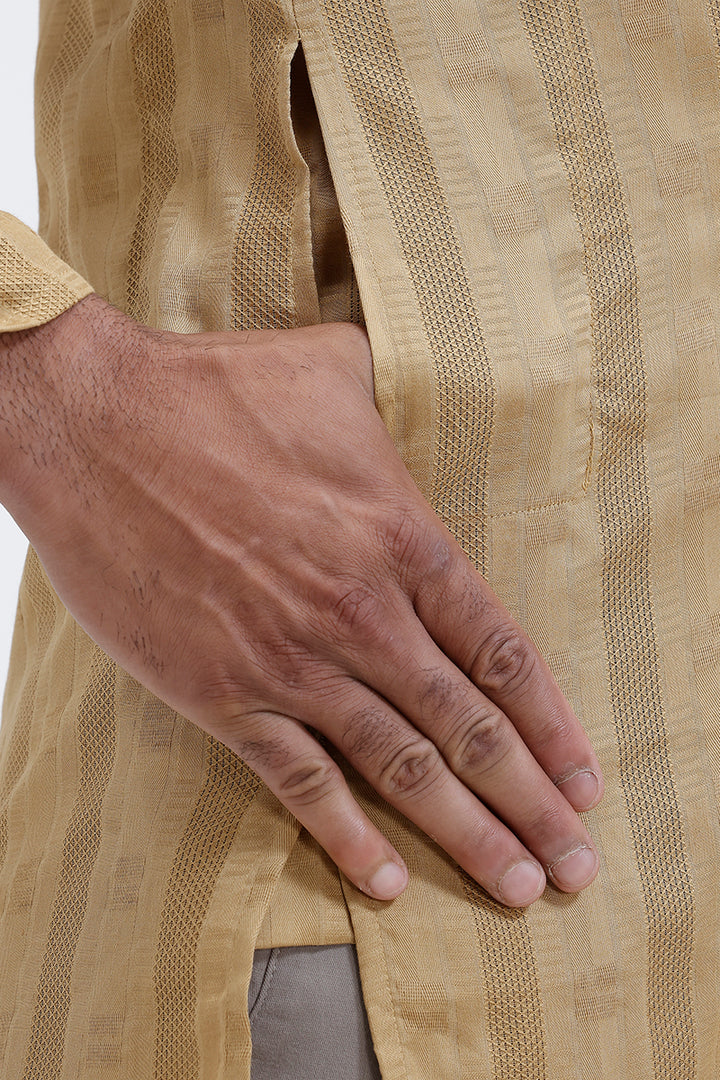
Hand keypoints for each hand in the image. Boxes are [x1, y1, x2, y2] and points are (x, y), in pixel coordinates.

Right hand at [0, 295, 602, 905]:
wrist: (91, 427)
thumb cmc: (208, 391)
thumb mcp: (326, 369)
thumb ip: (384, 403)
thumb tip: (397, 401)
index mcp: (397, 536)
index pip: (498, 650)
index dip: (550, 722)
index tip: (582, 776)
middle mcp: (360, 610)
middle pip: (467, 725)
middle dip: (530, 801)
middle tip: (572, 864)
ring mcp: (292, 659)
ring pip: (400, 766)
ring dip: (466, 833)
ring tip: (514, 885)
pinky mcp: (222, 693)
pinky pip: (300, 781)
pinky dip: (348, 836)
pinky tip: (389, 881)